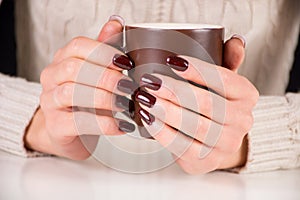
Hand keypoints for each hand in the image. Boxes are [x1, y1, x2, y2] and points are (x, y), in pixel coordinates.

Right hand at [25, 18, 135, 159]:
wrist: (69, 130)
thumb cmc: (86, 99)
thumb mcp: (95, 73)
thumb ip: (104, 50)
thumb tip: (116, 24)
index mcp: (63, 59)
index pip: (78, 46)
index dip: (103, 52)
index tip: (126, 62)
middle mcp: (52, 77)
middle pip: (75, 69)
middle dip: (106, 77)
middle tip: (129, 86)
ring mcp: (50, 102)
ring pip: (72, 93)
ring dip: (104, 98)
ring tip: (126, 105)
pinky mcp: (56, 126)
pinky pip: (78, 122)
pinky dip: (104, 123)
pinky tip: (121, 126)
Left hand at [136, 37, 258, 173]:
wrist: (218, 141)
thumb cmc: (216, 104)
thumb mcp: (223, 81)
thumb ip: (228, 60)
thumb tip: (234, 41)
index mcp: (248, 96)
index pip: (224, 79)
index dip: (197, 70)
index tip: (171, 61)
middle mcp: (243, 121)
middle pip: (207, 104)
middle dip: (174, 91)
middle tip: (151, 81)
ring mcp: (226, 144)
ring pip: (194, 126)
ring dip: (166, 111)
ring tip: (145, 98)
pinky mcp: (206, 161)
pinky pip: (182, 146)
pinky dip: (162, 131)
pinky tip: (148, 118)